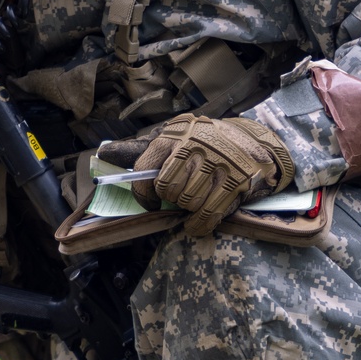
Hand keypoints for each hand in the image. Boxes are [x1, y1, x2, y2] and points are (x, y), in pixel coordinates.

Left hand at [105, 115, 294, 237]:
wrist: (254, 143)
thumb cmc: (205, 143)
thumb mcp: (174, 137)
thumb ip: (142, 150)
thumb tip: (106, 155)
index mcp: (176, 134)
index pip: (146, 169)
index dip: (144, 193)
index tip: (150, 201)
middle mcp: (196, 144)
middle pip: (169, 190)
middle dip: (173, 199)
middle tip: (182, 195)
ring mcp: (218, 163)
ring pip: (188, 202)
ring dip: (190, 209)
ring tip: (196, 200)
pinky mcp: (236, 181)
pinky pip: (208, 215)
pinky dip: (199, 225)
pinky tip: (197, 224)